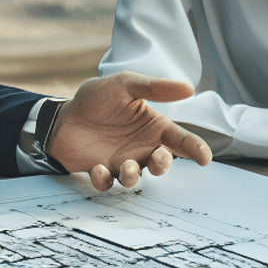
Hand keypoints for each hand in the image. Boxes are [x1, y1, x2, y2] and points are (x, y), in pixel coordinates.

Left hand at [45, 72, 211, 190]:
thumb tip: (189, 87)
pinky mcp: (100, 171)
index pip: (179, 139)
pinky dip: (104, 179)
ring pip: (136, 177)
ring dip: (134, 175)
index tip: (204, 157)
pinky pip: (106, 182)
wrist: (62, 114)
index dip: (195, 148)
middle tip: (158, 157)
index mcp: (151, 126)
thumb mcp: (125, 85)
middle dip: (164, 164)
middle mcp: (140, 147)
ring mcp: (121, 161)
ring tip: (127, 166)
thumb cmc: (97, 99)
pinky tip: (98, 169)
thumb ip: (154, 88)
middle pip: (162, 163)